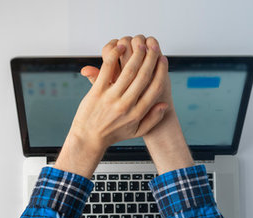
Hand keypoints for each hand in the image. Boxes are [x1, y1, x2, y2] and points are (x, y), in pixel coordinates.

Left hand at [80, 35, 194, 172]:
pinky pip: (106, 70)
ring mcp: (111, 98)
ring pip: (128, 72)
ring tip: (142, 45)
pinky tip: (120, 47)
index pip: (155, 89)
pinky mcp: (96, 92)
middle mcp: (126, 105)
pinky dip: (114, 57)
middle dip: (151, 60)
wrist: (88, 139)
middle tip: (155, 48)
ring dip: (136, 56)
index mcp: (137, 113)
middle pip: (143, 77)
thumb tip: (164, 105)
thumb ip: (152, 119)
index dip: (161, 72)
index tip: (164, 60)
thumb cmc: (113, 134)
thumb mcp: (137, 131)